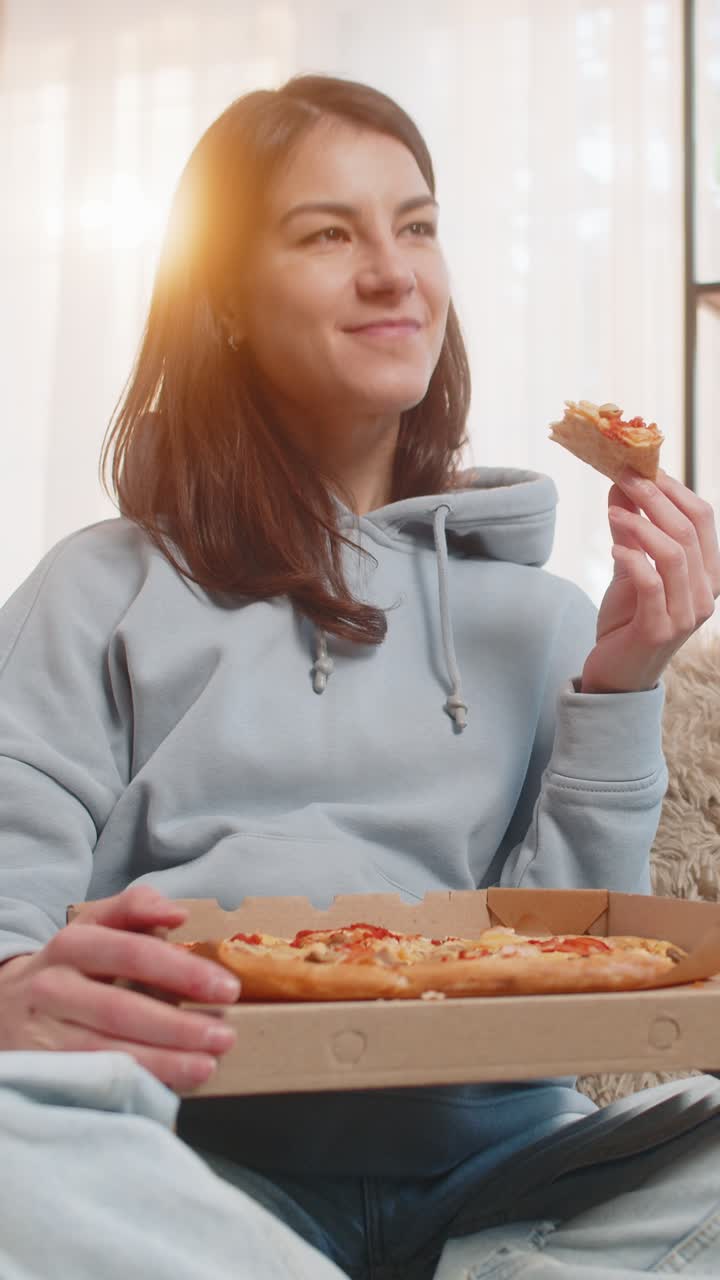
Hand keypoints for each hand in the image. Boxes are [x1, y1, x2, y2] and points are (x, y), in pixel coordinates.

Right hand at [0, 886, 239, 1090]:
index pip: (133, 953)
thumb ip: (134, 909)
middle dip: (178, 1025)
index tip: (227, 988)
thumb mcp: (95, 926)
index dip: (182, 970)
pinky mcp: (39, 1068)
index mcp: (73, 943)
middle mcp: (53, 986)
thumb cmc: (69, 964)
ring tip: (206, 1065)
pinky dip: (133, 1084)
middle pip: (120, 1008)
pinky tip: (167, 1087)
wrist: (1, 1004)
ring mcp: (42, 1032)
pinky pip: (91, 1080)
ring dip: (162, 1061)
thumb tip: (176, 913)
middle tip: (224, 1035)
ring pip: (105, 1051)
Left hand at [581, 468, 719, 693]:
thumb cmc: (627, 621)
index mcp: (707, 573)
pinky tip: (613, 546)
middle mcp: (706, 593)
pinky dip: (633, 558)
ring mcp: (687, 614)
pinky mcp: (660, 630)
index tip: (641, 466)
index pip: (703, 518)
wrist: (614, 675)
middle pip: (690, 530)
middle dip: (656, 497)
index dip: (673, 488)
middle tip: (624, 476)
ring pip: (675, 554)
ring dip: (642, 524)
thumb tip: (621, 484)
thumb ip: (631, 529)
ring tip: (614, 511)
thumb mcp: (630, 567)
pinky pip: (652, 583)